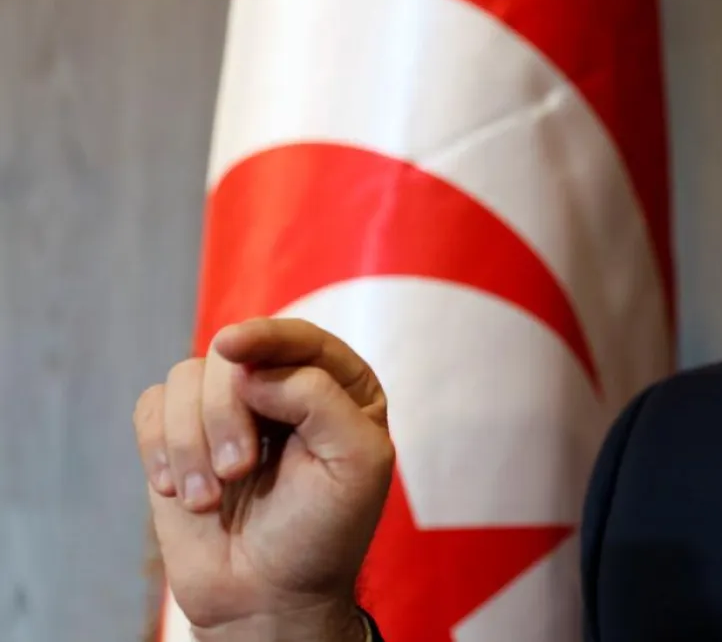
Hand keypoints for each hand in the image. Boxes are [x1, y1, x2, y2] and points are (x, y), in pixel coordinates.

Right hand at [134, 319, 393, 640]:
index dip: (265, 336)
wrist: (267, 597)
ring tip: (208, 499)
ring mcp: (228, 409)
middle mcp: (283, 387)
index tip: (232, 348)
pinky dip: (159, 447)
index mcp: (339, 387)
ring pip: (186, 378)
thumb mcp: (354, 463)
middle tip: (238, 471)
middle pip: (234, 357)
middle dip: (226, 414)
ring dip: (190, 442)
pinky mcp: (180, 435)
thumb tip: (252, 370)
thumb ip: (319, 399)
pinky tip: (179, 491)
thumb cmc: (322, 532)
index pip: (301, 338)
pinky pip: (153, 406)